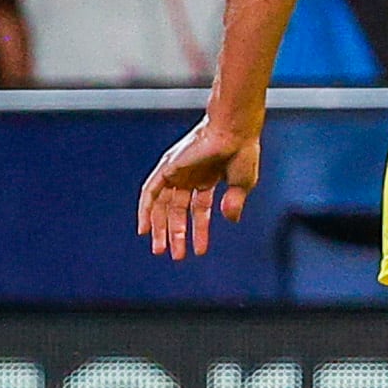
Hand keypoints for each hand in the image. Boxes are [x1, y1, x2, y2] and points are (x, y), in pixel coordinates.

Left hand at [140, 116, 261, 259]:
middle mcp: (189, 175)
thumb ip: (234, 203)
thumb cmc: (243, 151)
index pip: (199, 209)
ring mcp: (177, 171)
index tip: (199, 251)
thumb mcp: (242, 184)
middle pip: (177, 210)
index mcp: (207, 177)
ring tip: (160, 250)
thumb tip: (230, 220)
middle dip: (176, 233)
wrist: (234, 132)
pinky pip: (150, 192)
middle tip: (175, 255)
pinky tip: (144, 228)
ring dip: (160, 227)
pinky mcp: (168, 167)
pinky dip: (145, 210)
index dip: (199, 231)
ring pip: (163, 204)